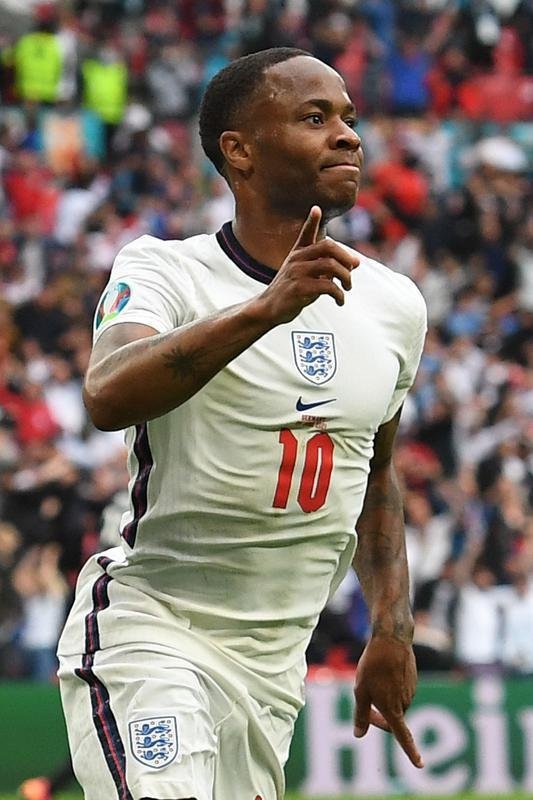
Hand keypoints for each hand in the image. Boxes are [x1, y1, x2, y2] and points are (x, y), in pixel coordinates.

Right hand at [256, 206, 358, 324]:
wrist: (269, 308)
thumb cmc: (291, 291)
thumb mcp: (303, 273)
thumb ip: (325, 266)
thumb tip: (355, 263)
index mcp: (297, 254)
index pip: (306, 233)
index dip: (312, 220)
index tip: (316, 209)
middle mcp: (296, 259)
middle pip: (328, 247)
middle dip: (346, 258)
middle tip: (353, 270)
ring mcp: (297, 273)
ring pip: (331, 266)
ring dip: (346, 278)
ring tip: (347, 288)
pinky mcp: (299, 289)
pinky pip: (328, 286)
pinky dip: (339, 295)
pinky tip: (340, 301)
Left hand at [354, 635, 423, 768]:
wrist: (391, 640)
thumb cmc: (373, 666)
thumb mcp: (360, 691)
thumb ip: (361, 715)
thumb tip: (359, 735)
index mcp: (393, 709)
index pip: (403, 736)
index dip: (411, 752)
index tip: (420, 764)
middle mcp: (405, 703)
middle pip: (393, 719)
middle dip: (379, 716)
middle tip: (364, 701)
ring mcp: (411, 691)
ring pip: (396, 703)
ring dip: (384, 699)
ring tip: (373, 678)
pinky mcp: (413, 680)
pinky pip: (400, 691)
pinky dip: (391, 687)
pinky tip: (383, 671)